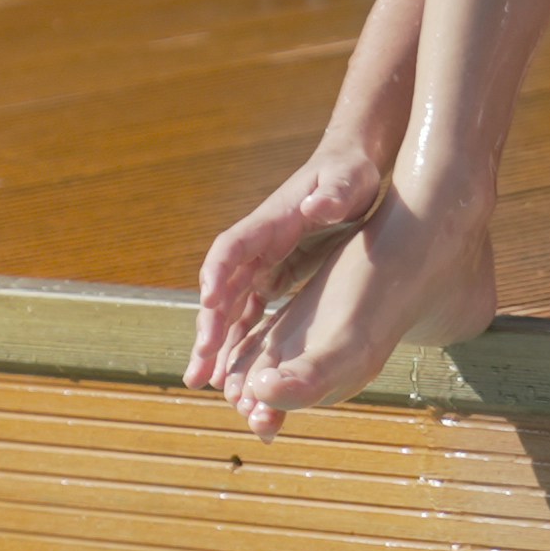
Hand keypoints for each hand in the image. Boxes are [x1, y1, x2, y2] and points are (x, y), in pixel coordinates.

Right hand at [184, 137, 385, 390]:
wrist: (350, 171)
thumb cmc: (348, 173)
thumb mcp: (348, 180)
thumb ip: (335, 194)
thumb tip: (319, 205)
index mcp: (270, 222)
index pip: (232, 247)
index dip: (217, 274)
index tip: (207, 304)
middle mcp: (257, 245)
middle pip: (222, 286)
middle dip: (209, 324)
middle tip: (199, 363)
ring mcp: (262, 262)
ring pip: (229, 306)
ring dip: (215, 341)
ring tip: (201, 379)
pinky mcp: (274, 275)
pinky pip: (248, 311)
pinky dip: (239, 338)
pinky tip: (231, 370)